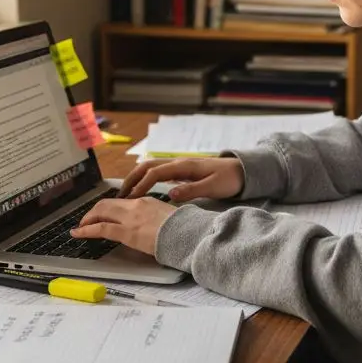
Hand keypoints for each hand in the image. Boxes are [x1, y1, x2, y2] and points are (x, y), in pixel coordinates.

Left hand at [71, 197, 175, 255]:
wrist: (189, 234)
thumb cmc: (184, 229)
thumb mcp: (168, 217)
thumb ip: (156, 218)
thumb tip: (152, 225)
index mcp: (147, 201)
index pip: (121, 202)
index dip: (108, 208)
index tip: (103, 214)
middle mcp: (136, 205)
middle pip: (106, 203)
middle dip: (93, 212)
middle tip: (86, 221)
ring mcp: (131, 218)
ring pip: (101, 212)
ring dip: (87, 219)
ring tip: (80, 228)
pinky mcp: (127, 232)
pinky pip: (101, 228)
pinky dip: (86, 230)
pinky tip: (79, 234)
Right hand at [120, 157, 243, 202]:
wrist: (242, 170)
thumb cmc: (229, 179)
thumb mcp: (213, 187)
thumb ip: (191, 190)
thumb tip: (170, 194)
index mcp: (184, 166)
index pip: (154, 173)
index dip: (141, 185)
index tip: (130, 199)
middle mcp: (178, 163)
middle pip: (147, 166)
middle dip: (131, 179)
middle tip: (119, 195)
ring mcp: (179, 165)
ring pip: (151, 167)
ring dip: (136, 178)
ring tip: (126, 193)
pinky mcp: (182, 170)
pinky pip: (158, 172)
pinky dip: (146, 179)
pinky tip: (142, 190)